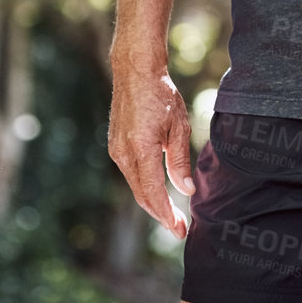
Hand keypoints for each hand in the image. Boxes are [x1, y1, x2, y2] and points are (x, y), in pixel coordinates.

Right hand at [107, 60, 195, 238]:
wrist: (135, 72)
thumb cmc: (161, 95)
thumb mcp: (178, 126)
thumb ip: (180, 161)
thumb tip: (186, 190)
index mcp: (140, 149)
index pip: (153, 193)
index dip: (166, 215)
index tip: (180, 230)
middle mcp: (123, 153)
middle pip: (142, 195)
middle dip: (161, 215)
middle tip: (180, 228)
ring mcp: (116, 150)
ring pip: (135, 186)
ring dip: (153, 202)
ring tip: (173, 215)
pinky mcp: (115, 146)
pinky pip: (131, 174)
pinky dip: (145, 187)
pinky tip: (159, 192)